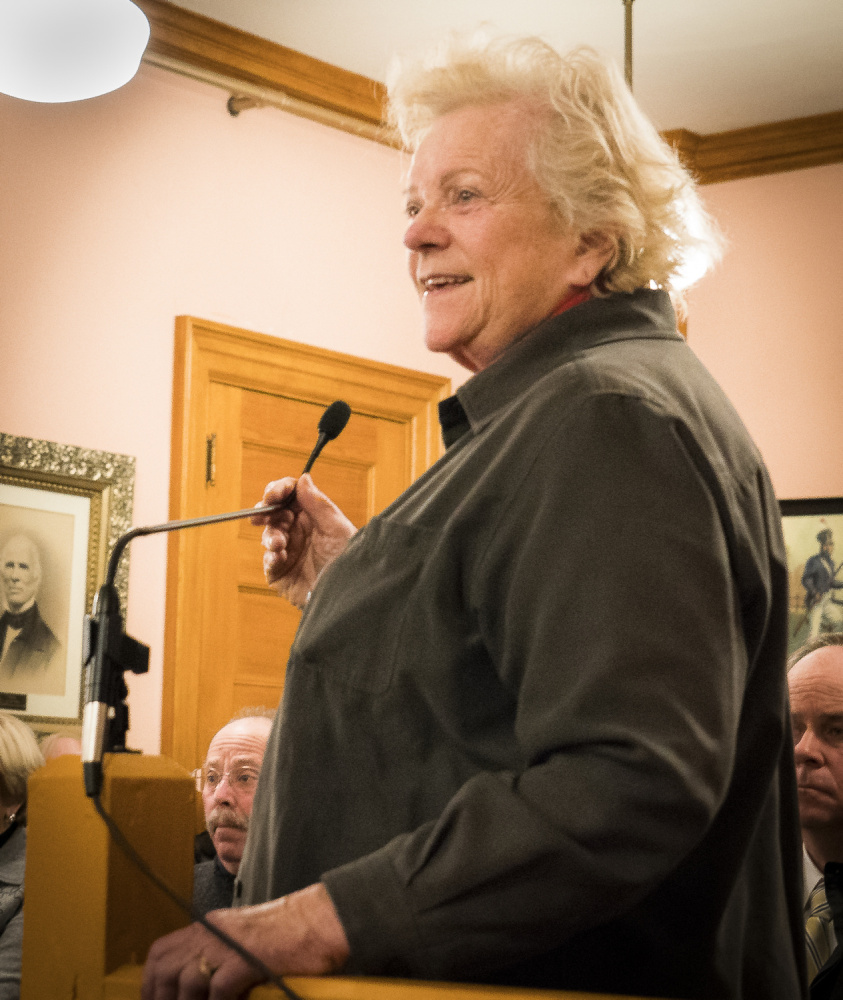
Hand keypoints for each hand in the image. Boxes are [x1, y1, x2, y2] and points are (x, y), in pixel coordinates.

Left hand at [142, 883, 349, 999]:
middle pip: (165, 968)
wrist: (317, 920)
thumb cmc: (286, 933)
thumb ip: (219, 956)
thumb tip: (198, 987)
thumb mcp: (241, 939)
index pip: (161, 951)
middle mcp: (211, 933)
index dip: (149, 981)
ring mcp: (227, 946)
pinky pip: (217, 990)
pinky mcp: (246, 960)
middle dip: (160, 997)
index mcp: (209, 927)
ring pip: (186, 981)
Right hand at [251, 474, 355, 608]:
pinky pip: (268, 561)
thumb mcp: (337, 529)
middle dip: (267, 511)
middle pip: (273, 512)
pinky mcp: (280, 573)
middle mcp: (298, 532)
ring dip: (270, 536)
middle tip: (266, 513)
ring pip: (268, 535)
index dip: (278, 490)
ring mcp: (288, 552)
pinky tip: (279, 558)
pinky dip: (270, 557)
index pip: (289, 495)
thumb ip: (319, 504)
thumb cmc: (349, 562)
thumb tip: (304, 478)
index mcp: (312, 517)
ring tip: (279, 543)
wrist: (348, 596)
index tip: (274, 493)